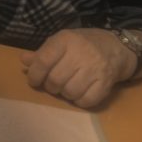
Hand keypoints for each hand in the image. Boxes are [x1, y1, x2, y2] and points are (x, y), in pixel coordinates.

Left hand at [19, 28, 136, 108]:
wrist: (117, 47)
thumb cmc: (83, 45)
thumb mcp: (62, 42)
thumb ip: (42, 53)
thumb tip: (23, 60)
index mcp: (66, 39)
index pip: (43, 60)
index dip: (34, 75)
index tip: (34, 80)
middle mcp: (81, 52)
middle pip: (55, 80)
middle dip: (50, 86)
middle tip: (53, 84)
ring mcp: (95, 68)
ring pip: (70, 92)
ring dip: (65, 94)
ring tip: (67, 87)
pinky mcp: (107, 82)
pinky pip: (87, 101)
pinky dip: (80, 101)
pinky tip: (80, 93)